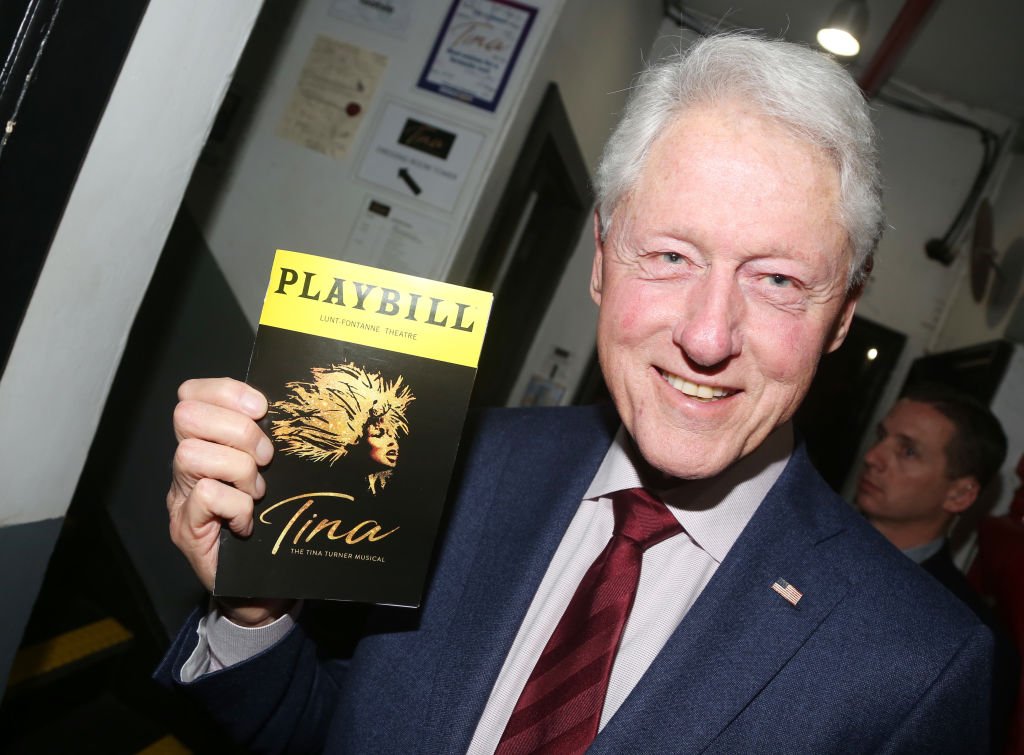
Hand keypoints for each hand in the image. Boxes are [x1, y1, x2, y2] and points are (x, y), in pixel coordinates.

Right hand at [167, 377, 288, 625]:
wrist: (258, 588)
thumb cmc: (269, 524)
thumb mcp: (272, 473)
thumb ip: (267, 441)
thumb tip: (293, 412)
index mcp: (206, 443)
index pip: (192, 394)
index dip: (226, 391)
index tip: (263, 408)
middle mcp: (186, 466)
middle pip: (187, 416)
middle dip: (237, 431)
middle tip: (266, 459)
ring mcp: (181, 498)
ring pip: (191, 455)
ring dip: (238, 470)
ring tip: (257, 493)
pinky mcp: (187, 530)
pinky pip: (205, 496)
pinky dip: (235, 505)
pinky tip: (248, 520)